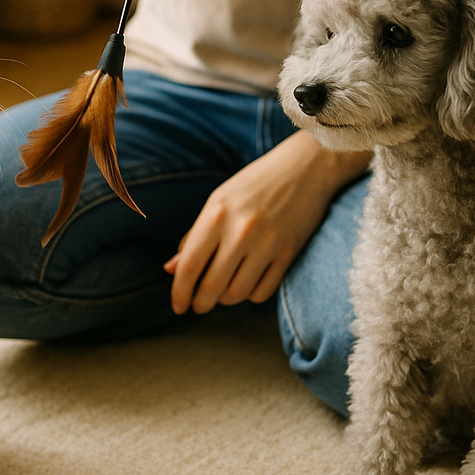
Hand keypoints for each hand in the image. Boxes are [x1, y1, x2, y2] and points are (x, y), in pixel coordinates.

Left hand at [164, 132, 370, 314]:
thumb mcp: (218, 202)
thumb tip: (171, 269)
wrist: (304, 168)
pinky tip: (247, 284)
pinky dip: (251, 295)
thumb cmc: (254, 185)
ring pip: (237, 293)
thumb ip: (194, 236)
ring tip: (222, 293)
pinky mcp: (288, 253)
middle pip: (211, 286)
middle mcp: (240, 231)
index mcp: (216, 215)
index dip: (179, 292)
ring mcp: (267, 243)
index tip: (178, 305)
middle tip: (197, 306)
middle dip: (200, 303)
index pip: (189, 265)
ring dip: (226, 300)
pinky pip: (263, 292)